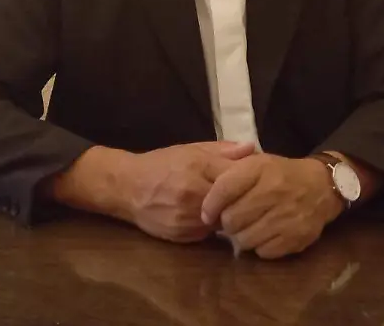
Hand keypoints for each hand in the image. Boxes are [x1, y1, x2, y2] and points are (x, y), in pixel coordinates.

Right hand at [119, 141, 255, 242]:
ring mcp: (188, 216)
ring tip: (225, 207)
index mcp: (199, 166)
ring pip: (223, 221)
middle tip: (245, 198)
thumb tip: (252, 148)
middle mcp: (194, 192)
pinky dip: (211, 226)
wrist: (127, 187)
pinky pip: (209, 233)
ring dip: (226, 215)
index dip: (249, 179)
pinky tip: (207, 217)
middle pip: (233, 202)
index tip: (255, 181)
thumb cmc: (162, 164)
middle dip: (240, 201)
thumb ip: (223, 150)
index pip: (236, 176)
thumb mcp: (191, 149)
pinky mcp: (182, 235)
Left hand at [201, 154, 342, 258]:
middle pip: (231, 219)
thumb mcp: (256, 164)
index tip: (207, 214)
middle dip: (227, 223)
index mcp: (260, 168)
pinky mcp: (296, 237)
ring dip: (242, 236)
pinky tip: (266, 233)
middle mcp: (273, 190)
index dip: (209, 205)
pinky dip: (260, 246)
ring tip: (250, 226)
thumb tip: (203, 204)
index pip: (223, 189)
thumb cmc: (280, 175)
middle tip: (234, 219)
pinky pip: (263, 251)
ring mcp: (286, 216)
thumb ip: (229, 177)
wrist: (321, 186)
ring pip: (244, 239)